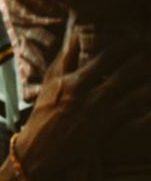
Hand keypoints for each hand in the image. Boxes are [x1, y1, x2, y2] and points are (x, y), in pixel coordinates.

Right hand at [14, 36, 150, 180]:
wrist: (40, 147)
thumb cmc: (45, 110)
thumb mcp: (50, 81)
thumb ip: (65, 57)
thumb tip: (76, 33)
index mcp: (74, 81)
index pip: (107, 56)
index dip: (127, 45)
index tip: (138, 37)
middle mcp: (90, 96)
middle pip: (127, 72)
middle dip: (144, 60)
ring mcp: (102, 115)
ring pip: (138, 94)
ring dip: (150, 83)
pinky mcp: (109, 133)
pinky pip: (139, 120)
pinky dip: (150, 110)